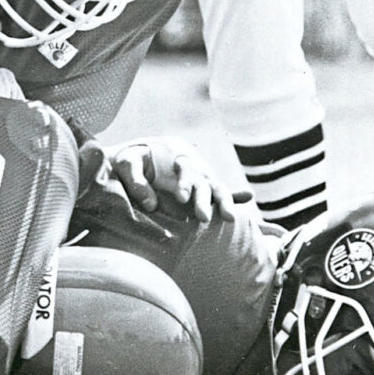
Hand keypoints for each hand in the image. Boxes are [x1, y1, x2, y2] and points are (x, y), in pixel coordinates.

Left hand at [108, 137, 249, 223]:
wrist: (134, 160)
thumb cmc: (129, 159)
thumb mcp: (126, 163)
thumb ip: (135, 180)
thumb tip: (151, 205)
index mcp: (175, 156)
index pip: (186, 168)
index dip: (185, 183)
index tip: (180, 198)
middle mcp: (194, 167)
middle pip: (204, 182)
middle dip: (204, 200)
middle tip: (203, 217)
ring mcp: (201, 178)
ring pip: (217, 189)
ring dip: (224, 202)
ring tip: (229, 218)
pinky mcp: (203, 190)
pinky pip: (220, 193)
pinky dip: (235, 196)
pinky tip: (247, 198)